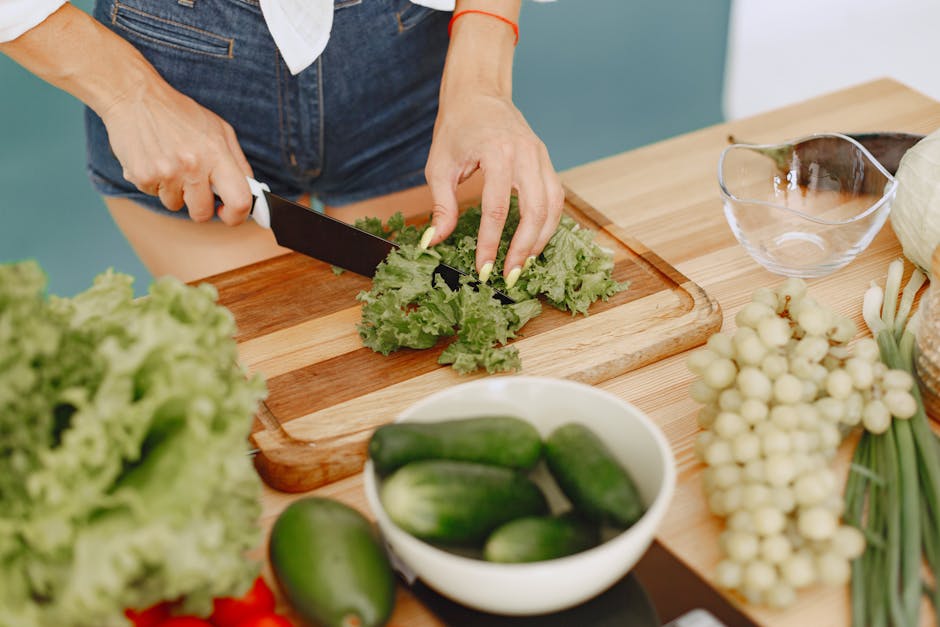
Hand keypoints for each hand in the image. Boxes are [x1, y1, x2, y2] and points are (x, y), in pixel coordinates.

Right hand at [100, 78, 253, 224]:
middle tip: (195, 187)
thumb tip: (250, 191)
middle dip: (201, 206)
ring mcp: (166, 173)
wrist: (134, 97)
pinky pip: (154, 195)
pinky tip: (154, 160)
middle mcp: (192, 166)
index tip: (229, 213)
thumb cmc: (180, 114)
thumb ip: (237, 162)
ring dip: (175, 192)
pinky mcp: (142, 176)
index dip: (237, 215)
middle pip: (202, 213)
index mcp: (217, 154)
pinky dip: (155, 183)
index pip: (239, 201)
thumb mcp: (219, 130)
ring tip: (171, 163)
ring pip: (176, 205)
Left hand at [424, 91, 563, 284]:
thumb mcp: (439, 166)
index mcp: (497, 152)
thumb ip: (441, 207)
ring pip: (552, 206)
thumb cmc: (456, 127)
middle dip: (523, 248)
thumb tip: (434, 242)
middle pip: (534, 211)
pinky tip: (534, 242)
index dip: (491, 243)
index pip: (498, 208)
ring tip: (524, 264)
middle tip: (509, 276)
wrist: (478, 93)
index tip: (483, 268)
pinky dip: (548, 223)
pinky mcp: (546, 161)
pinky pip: (556, 198)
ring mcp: (541, 156)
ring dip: (540, 240)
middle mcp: (525, 154)